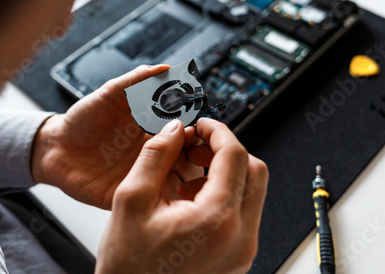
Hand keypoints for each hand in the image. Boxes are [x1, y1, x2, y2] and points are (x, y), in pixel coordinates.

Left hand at [31, 65, 203, 208]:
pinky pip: (150, 198)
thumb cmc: (82, 120)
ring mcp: (141, 173)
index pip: (180, 128)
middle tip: (194, 149)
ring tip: (183, 170)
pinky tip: (166, 191)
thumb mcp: (109, 94)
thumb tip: (164, 68)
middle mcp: (150, 151)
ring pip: (172, 178)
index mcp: (150, 128)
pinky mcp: (128, 192)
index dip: (190, 126)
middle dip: (192, 153)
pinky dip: (162, 197)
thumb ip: (136, 81)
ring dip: (182, 176)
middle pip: (182, 154)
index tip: (196, 124)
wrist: (55, 148)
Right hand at [96, 118, 268, 273]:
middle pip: (254, 172)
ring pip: (250, 192)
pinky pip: (241, 213)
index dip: (218, 131)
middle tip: (195, 148)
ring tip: (185, 179)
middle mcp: (240, 237)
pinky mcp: (237, 256)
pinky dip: (221, 196)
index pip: (236, 156)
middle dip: (225, 152)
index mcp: (218, 220)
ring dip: (223, 174)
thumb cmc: (130, 268)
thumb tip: (174, 129)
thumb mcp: (131, 201)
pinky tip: (189, 201)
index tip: (202, 125)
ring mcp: (242, 250)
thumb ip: (156, 156)